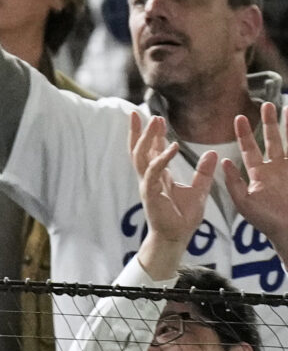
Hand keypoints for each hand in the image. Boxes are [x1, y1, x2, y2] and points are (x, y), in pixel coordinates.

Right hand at [128, 108, 213, 275]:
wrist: (177, 237)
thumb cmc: (183, 217)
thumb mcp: (199, 189)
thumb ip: (204, 171)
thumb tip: (213, 153)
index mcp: (158, 176)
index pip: (149, 151)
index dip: (147, 134)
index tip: (150, 117)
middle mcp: (149, 178)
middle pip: (138, 150)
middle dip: (139, 131)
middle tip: (144, 113)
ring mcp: (148, 185)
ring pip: (141, 157)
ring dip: (146, 138)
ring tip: (155, 122)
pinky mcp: (150, 193)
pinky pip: (154, 171)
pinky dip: (162, 158)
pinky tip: (171, 146)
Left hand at [225, 102, 287, 249]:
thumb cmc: (266, 219)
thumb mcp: (244, 201)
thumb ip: (233, 182)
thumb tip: (224, 161)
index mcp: (259, 174)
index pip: (249, 149)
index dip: (244, 134)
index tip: (239, 117)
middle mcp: (275, 168)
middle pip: (272, 140)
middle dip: (269, 123)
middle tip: (266, 105)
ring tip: (287, 107)